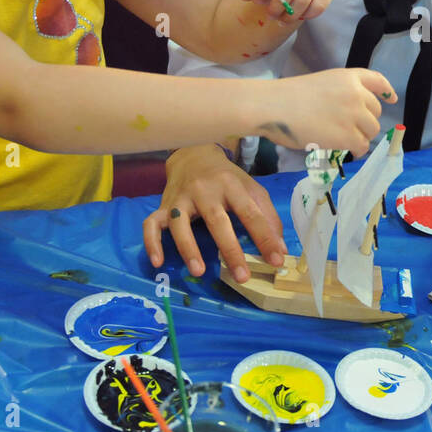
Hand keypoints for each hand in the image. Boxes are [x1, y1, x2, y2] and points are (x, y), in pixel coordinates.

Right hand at [143, 144, 283, 283]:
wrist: (194, 155)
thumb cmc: (227, 179)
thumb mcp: (251, 190)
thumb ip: (267, 217)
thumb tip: (280, 250)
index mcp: (232, 186)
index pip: (251, 213)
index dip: (265, 238)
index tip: (276, 261)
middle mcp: (205, 190)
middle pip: (217, 221)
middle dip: (231, 250)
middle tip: (242, 276)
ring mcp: (181, 198)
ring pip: (181, 224)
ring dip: (188, 248)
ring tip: (199, 272)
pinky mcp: (163, 206)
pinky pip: (151, 224)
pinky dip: (152, 243)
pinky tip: (157, 262)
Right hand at [261, 68, 395, 155]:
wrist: (273, 106)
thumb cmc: (289, 97)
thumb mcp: (322, 83)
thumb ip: (341, 93)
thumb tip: (354, 115)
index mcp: (348, 77)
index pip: (377, 81)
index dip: (386, 91)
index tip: (391, 99)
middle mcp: (355, 93)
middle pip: (376, 111)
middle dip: (366, 121)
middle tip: (350, 129)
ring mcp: (353, 114)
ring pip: (372, 130)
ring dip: (361, 137)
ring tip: (345, 141)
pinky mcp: (348, 135)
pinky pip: (362, 146)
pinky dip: (357, 150)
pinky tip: (347, 150)